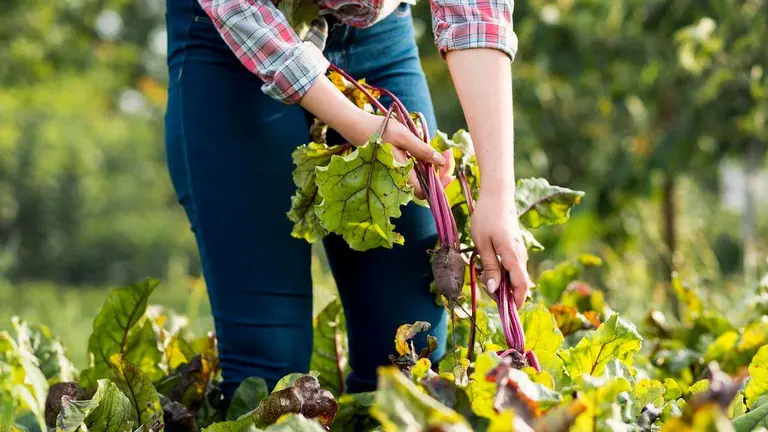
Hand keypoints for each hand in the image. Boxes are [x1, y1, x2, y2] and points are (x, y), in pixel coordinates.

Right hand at [340, 111, 453, 197]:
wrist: (358, 127)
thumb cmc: (380, 130)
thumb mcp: (404, 137)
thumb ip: (422, 150)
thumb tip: (440, 162)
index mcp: (401, 175)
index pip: (426, 192)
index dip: (441, 183)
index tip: (448, 163)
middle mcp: (399, 181)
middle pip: (427, 189)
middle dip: (442, 174)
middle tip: (448, 152)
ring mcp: (398, 177)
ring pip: (422, 182)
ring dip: (436, 170)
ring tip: (443, 151)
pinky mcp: (397, 170)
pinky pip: (416, 175)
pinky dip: (427, 167)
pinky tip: (431, 154)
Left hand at [471, 188, 532, 308]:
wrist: (496, 195)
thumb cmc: (486, 218)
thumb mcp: (482, 244)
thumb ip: (489, 267)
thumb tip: (494, 289)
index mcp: (513, 256)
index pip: (521, 285)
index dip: (517, 301)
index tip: (508, 313)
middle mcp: (521, 255)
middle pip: (519, 283)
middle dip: (506, 294)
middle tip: (488, 294)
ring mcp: (520, 250)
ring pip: (515, 275)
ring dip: (504, 284)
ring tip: (485, 281)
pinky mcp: (516, 246)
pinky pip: (513, 266)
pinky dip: (504, 273)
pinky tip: (490, 269)